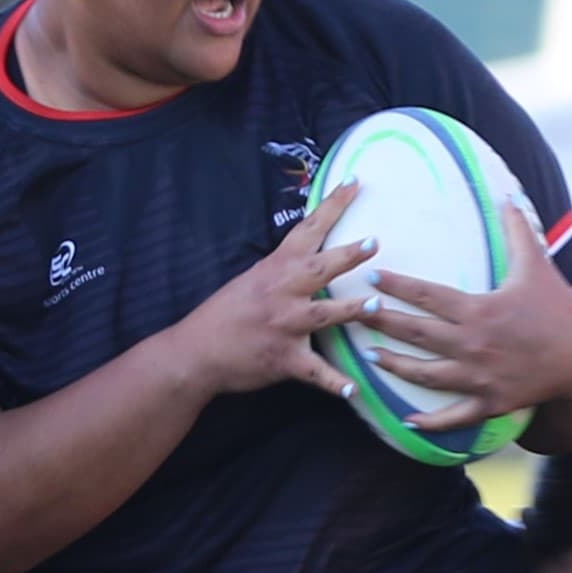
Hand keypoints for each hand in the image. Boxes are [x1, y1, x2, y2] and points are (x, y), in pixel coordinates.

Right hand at [175, 184, 374, 399]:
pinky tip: (354, 389)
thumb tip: (311, 255)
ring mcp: (283, 327)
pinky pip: (315, 372)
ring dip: (351, 310)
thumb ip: (282, 271)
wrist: (195, 353)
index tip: (354, 183)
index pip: (307, 230)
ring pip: (323, 316)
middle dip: (348, 255)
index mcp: (274, 270)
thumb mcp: (251, 281)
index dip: (332, 205)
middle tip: (374, 241)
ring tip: (376, 305)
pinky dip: (335, 383)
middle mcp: (281, 294)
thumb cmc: (223, 315)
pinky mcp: (284, 359)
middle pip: (319, 269)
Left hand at [359, 204, 571, 429]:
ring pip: (426, 375)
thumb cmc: (559, 308)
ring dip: (395, 367)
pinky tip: (407, 421)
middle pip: (417, 333)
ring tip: (371, 358)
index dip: (396, 284)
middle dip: (382, 322)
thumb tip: (508, 194)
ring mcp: (481, 378)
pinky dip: (430, 422)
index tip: (371, 275)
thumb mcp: (538, 265)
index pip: (428, 295)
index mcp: (480, 310)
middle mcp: (475, 344)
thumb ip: (518, 230)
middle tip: (354, 313)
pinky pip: (454, 416)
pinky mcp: (491, 403)